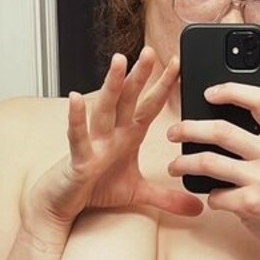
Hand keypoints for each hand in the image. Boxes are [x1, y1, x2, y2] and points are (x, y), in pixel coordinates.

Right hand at [27, 48, 203, 233]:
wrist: (62, 204)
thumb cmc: (94, 190)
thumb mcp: (137, 193)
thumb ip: (167, 198)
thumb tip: (198, 208)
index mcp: (126, 136)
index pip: (148, 107)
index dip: (162, 86)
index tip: (178, 64)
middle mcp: (110, 134)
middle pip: (127, 99)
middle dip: (139, 75)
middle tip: (151, 51)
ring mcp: (93, 144)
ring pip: (104, 110)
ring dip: (112, 86)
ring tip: (119, 62)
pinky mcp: (77, 160)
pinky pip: (77, 137)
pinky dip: (77, 119)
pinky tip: (76, 98)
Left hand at [165, 82, 259, 255]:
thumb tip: (219, 122)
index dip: (231, 90)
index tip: (209, 93)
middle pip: (221, 130)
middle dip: (188, 129)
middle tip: (173, 133)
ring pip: (209, 162)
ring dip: (184, 163)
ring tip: (174, 167)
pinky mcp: (252, 204)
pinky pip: (215, 195)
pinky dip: (209, 197)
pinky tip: (213, 198)